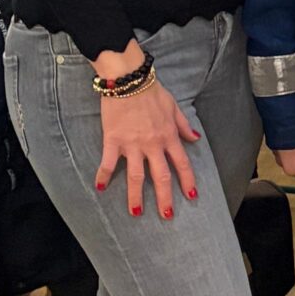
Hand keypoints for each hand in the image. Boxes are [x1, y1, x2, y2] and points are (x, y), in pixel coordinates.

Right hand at [94, 76, 202, 218]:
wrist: (129, 79)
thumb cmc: (152, 91)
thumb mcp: (174, 106)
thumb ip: (183, 125)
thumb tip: (195, 138)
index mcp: (168, 136)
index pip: (182, 164)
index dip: (188, 181)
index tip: (191, 195)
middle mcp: (153, 144)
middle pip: (161, 177)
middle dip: (165, 198)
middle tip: (167, 216)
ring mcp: (132, 144)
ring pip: (136, 176)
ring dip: (136, 196)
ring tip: (136, 212)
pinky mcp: (113, 140)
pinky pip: (108, 162)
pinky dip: (103, 175)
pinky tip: (99, 187)